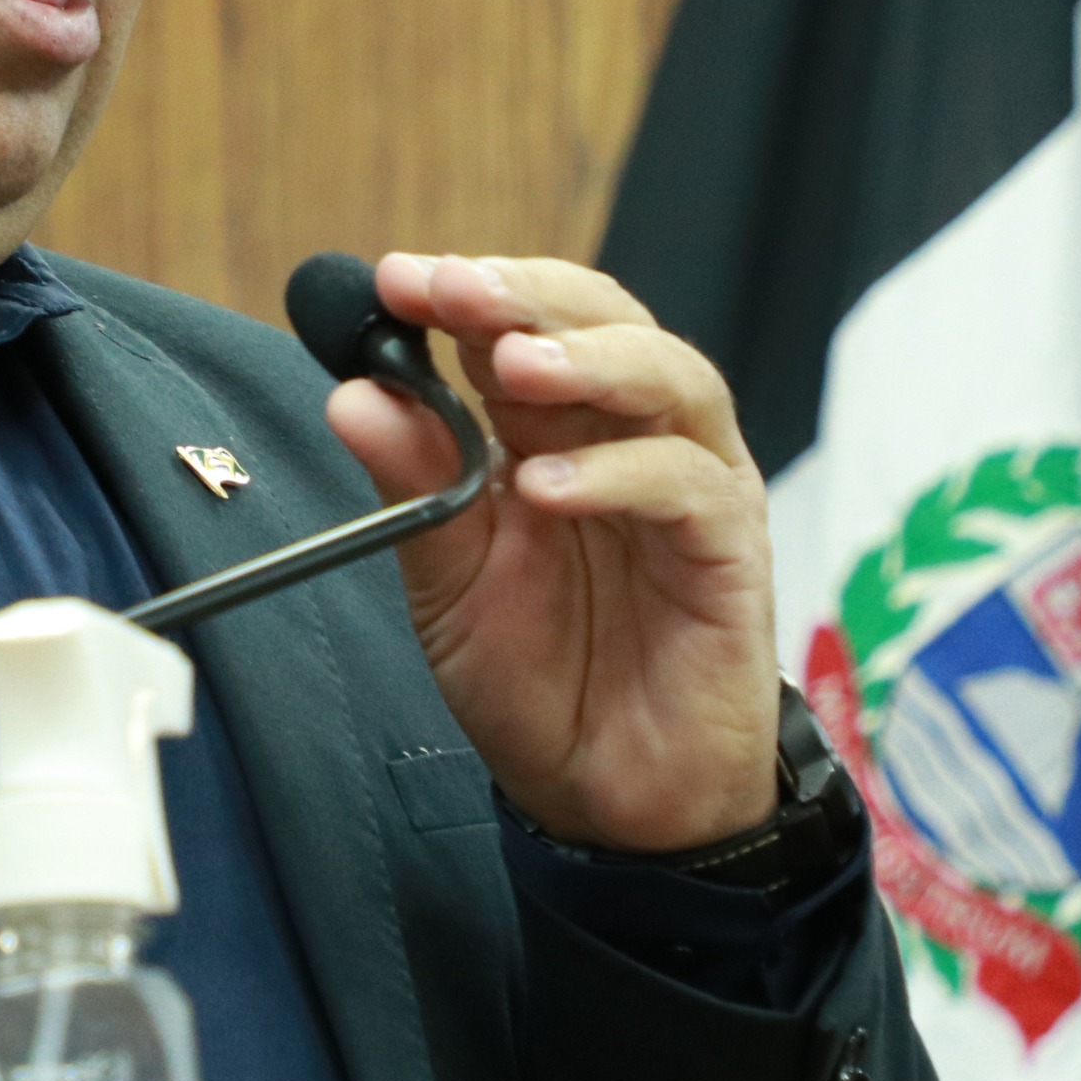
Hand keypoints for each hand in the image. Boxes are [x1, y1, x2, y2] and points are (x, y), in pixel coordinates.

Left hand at [323, 254, 777, 852]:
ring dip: (587, 358)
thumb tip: (352, 394)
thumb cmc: (539, 682)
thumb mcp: (446, 583)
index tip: (396, 277)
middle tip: (451, 288)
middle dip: (524, 295)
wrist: (605, 802)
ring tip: (509, 365)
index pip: (522, 327)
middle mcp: (630, 441)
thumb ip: (414, 487)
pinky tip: (548, 488)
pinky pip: (691, 487)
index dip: (467, 291)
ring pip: (671, 377)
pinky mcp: (729, 555)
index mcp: (556, 432)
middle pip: (604, 322)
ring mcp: (687, 490)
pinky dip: (620, 474)